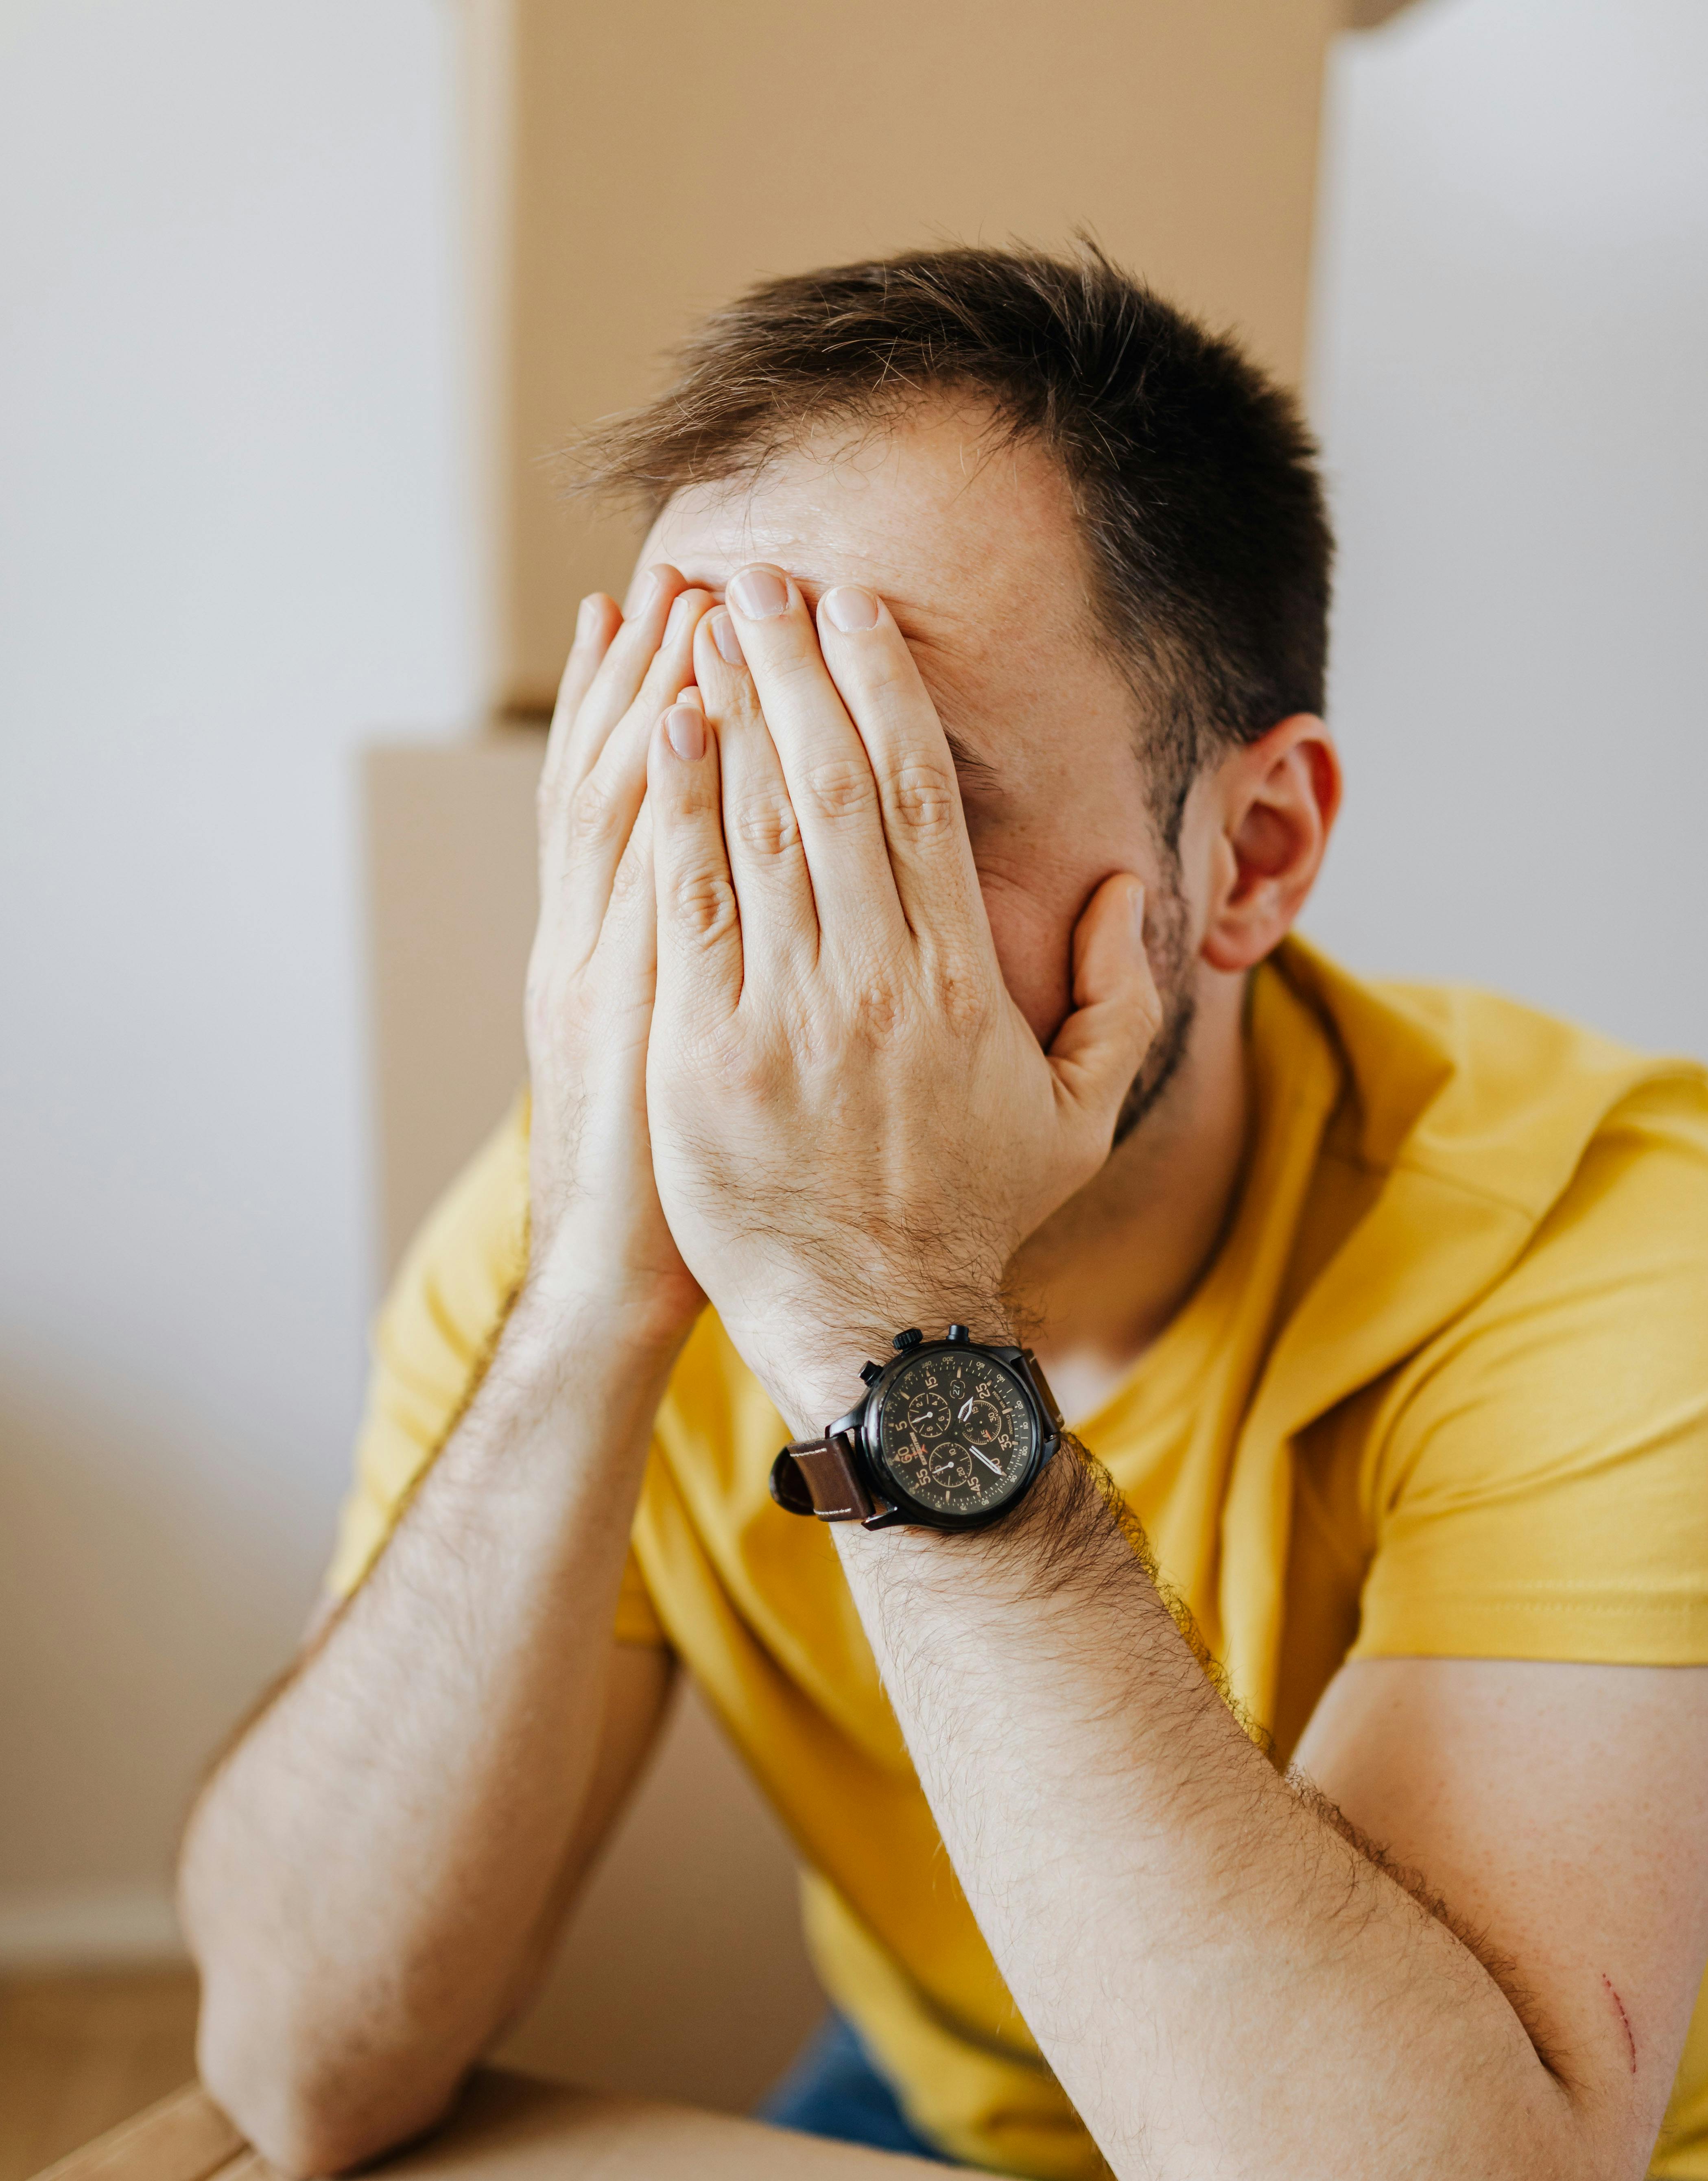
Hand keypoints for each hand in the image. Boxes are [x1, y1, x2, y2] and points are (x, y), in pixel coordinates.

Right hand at [524, 566, 714, 1350]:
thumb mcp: (674, 1058)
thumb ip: (699, 974)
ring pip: (618, 808)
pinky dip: (657, 801)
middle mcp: (591, 941)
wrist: (613, 1276)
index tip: (676, 613)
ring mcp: (598, 972)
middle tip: (696, 570)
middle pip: (620, 778)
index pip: (624, 800)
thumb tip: (742, 903)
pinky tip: (681, 723)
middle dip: (659, 671)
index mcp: (607, 951)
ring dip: (652, 700)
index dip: (645, 705)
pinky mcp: (626, 1014)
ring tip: (687, 604)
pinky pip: (642, 889)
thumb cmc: (674, 1178)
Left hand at [643, 567, 1160, 1424]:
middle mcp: (877, 979)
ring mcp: (788, 1016)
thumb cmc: (975, 1217)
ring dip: (734, 710)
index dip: (884, 688)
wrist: (879, 1325)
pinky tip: (667, 730)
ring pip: (760, 826)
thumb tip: (1114, 893)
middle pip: (835, 782)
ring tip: (706, 619)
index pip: (922, 796)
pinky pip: (690, 906)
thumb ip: (1112, 998)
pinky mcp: (706, 1054)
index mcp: (960, 977)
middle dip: (796, 665)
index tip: (855, 612)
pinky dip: (679, 810)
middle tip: (763, 576)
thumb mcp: (1078, 1115)